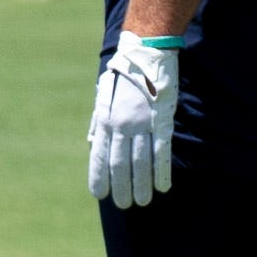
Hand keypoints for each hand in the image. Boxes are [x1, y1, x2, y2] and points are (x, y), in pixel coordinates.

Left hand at [88, 32, 185, 208]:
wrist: (146, 52)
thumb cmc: (124, 74)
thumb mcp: (104, 96)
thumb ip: (100, 120)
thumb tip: (94, 143)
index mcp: (105, 119)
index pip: (101, 155)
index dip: (100, 176)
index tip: (99, 194)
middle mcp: (122, 124)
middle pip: (121, 164)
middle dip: (122, 187)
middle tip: (124, 205)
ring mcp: (142, 123)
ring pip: (141, 162)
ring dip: (142, 185)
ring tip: (142, 202)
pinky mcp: (161, 120)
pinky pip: (162, 151)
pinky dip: (161, 171)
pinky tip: (162, 186)